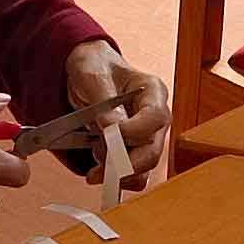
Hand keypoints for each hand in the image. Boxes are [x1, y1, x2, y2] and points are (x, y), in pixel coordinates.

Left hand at [61, 41, 170, 186]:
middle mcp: (155, 119)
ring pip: (142, 169)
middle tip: (99, 165)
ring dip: (116, 173)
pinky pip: (131, 175)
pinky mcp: (133, 152)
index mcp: (153, 92)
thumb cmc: (94, 66)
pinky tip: (96, 168)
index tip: (108, 134)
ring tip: (95, 161)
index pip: (156, 118)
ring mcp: (146, 138)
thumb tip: (111, 127)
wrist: (87, 74)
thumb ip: (103, 99)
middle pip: (152, 151)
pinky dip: (113, 177)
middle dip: (125, 163)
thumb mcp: (92, 74)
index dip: (134, 131)